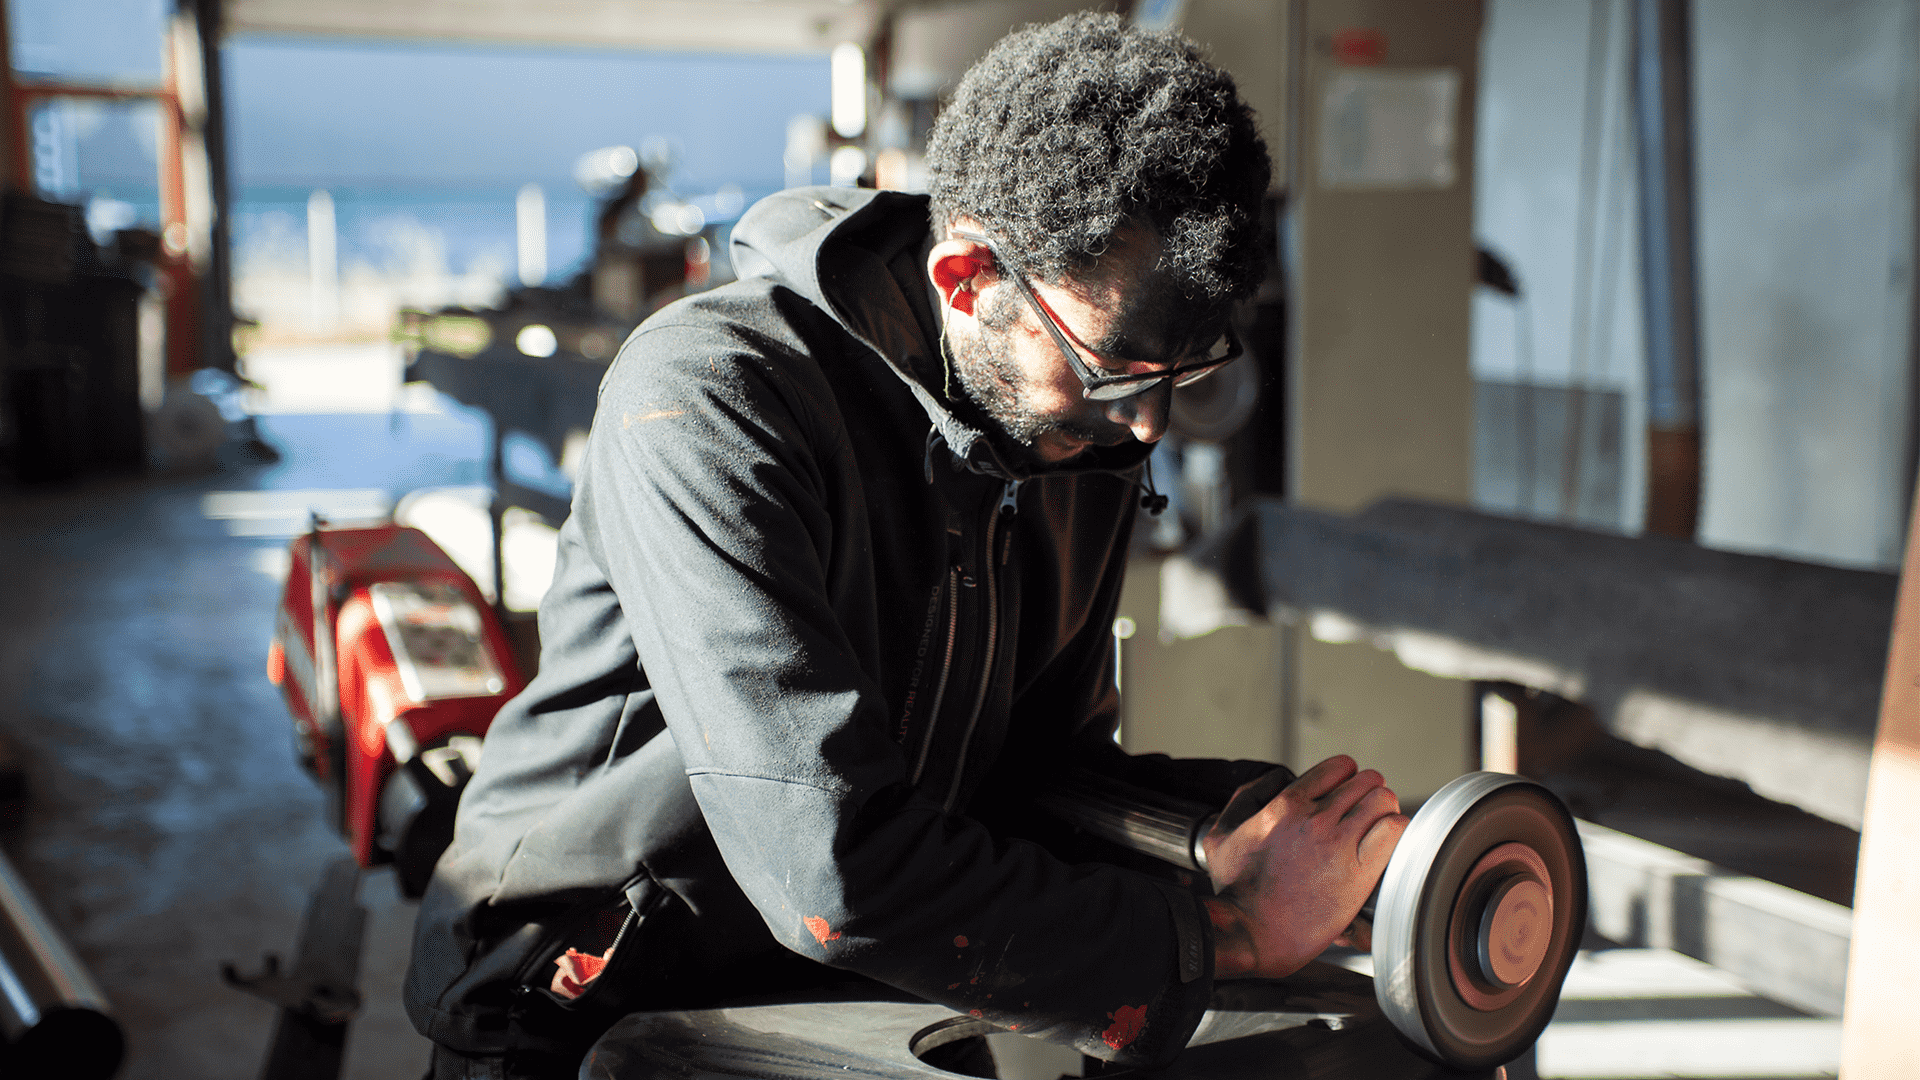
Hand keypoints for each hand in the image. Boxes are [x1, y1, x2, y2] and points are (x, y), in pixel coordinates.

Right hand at [1200, 755, 1406, 979]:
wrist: (1251, 933)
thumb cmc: (1234, 891)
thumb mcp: (1220, 835)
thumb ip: (1245, 799)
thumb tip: (1272, 783)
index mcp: (1286, 805)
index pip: (1341, 767)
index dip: (1346, 779)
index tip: (1345, 796)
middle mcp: (1316, 818)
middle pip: (1368, 781)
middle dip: (1368, 794)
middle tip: (1363, 815)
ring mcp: (1339, 844)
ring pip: (1384, 800)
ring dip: (1383, 811)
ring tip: (1376, 829)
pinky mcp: (1358, 874)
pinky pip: (1394, 830)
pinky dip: (1395, 831)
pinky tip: (1384, 844)